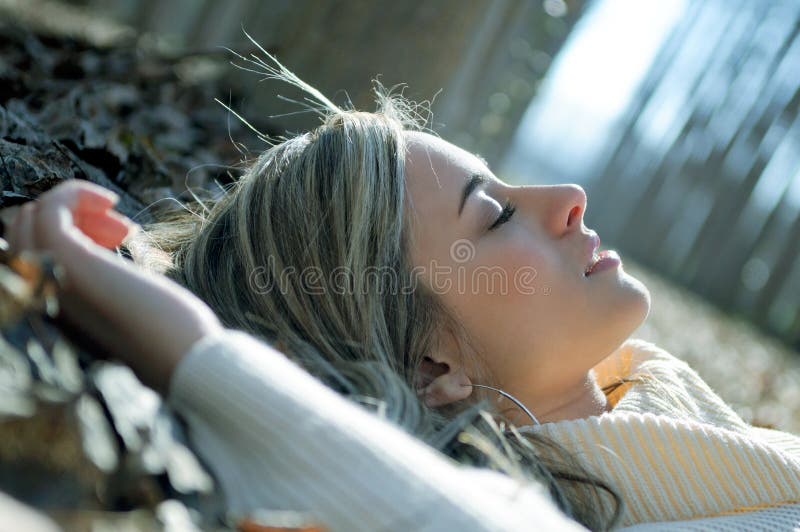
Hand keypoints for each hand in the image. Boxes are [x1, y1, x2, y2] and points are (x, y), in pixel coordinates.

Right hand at [5, 179, 221, 392]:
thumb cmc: (173, 339)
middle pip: (23, 237)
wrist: (189, 362)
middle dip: (70, 219)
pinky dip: (73, 194)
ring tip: (121, 221)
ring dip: (72, 205)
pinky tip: (110, 200)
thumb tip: (113, 270)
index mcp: (57, 312)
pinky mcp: (72, 265)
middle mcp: (44, 299)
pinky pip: (48, 213)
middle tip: (121, 228)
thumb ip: (110, 293)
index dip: (71, 236)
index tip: (118, 235)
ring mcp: (54, 281)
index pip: (32, 259)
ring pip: (29, 221)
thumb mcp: (132, 312)